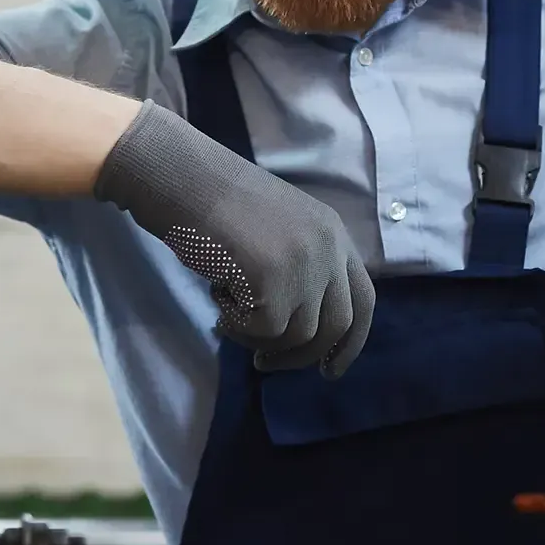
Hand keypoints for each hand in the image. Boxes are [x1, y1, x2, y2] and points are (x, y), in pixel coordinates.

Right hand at [94, 101, 374, 376]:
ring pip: (298, 335)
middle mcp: (330, 247)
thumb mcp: (276, 230)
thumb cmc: (215, 201)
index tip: (329, 370)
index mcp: (334, 232)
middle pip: (337, 326)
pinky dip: (236, 325)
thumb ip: (301, 268)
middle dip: (302, 356)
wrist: (180, 175)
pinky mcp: (276, 281)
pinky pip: (263, 331)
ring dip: (257, 335)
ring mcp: (306, 264)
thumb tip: (301, 331)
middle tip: (264, 363)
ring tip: (226, 306)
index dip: (351, 342)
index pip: (363, 300)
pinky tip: (216, 294)